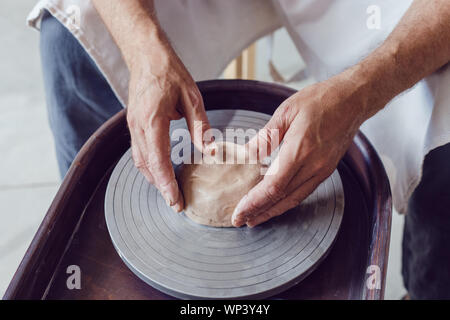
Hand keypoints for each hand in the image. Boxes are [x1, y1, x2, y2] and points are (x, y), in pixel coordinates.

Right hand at [126, 42, 209, 211]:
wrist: (146, 55)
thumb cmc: (170, 72)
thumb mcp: (192, 97)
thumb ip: (200, 126)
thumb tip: (210, 152)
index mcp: (153, 120)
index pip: (158, 160)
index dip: (166, 184)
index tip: (175, 201)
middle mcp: (138, 126)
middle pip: (147, 166)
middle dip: (161, 187)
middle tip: (177, 204)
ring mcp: (133, 126)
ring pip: (141, 161)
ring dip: (154, 179)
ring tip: (170, 192)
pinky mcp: (134, 124)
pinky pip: (140, 152)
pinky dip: (150, 167)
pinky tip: (161, 172)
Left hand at [231, 74, 370, 226]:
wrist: (352, 100)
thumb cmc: (320, 101)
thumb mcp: (285, 113)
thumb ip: (264, 138)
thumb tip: (245, 154)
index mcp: (299, 150)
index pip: (273, 187)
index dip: (254, 203)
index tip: (239, 212)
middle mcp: (313, 166)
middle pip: (282, 199)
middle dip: (259, 212)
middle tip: (240, 221)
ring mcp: (322, 170)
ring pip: (294, 199)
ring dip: (273, 211)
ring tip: (255, 218)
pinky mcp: (326, 169)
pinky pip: (304, 192)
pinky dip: (286, 201)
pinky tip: (275, 203)